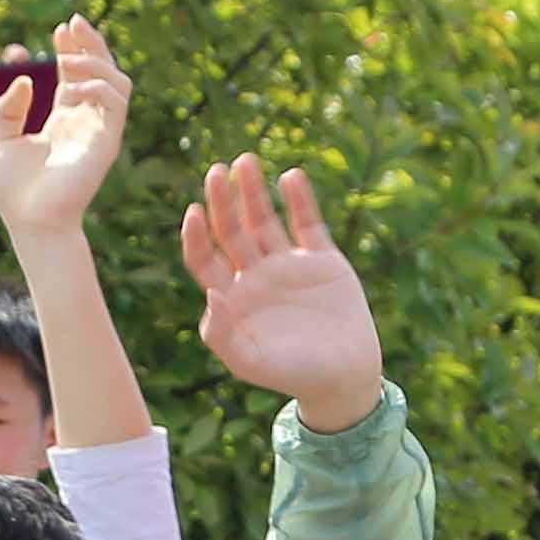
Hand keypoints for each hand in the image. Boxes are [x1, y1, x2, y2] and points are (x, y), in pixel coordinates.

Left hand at [0, 16, 132, 249]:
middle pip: (101, 70)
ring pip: (117, 81)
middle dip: (91, 43)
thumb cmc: (14, 190)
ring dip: (96, 61)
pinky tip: (74, 83)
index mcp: (63, 120)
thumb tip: (26, 78)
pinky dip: (99, 85)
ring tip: (68, 56)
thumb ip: (8, 108)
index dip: (72, 48)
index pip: (76, 75)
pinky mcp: (106, 142)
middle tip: (74, 22)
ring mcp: (98, 131)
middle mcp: (85, 122)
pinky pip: (115, 102)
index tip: (60, 27)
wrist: (29, 221)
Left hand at [183, 158, 385, 429]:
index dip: (196, 235)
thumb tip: (210, 294)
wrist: (345, 378)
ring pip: (265, 219)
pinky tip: (290, 177)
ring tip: (246, 161)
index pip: (204, 257)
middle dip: (222, 201)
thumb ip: (222, 334)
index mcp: (233, 298)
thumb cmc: (293, 375)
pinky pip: (308, 223)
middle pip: (231, 230)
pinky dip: (300, 200)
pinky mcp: (322, 260)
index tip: (194, 212)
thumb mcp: (250, 362)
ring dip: (254, 191)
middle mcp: (255, 275)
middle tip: (218, 171)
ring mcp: (288, 265)